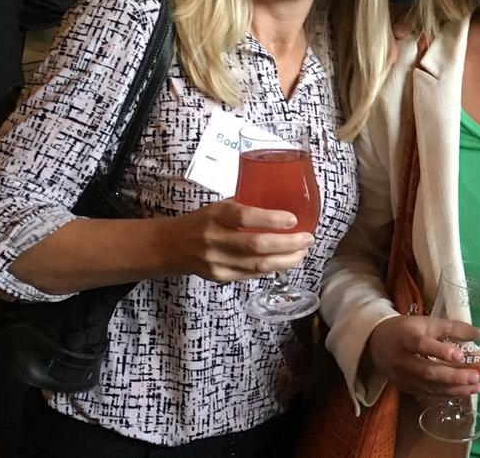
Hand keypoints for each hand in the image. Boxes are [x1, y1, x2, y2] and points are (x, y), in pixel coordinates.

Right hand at [168, 199, 313, 281]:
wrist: (171, 245)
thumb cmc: (203, 221)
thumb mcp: (219, 206)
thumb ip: (246, 207)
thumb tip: (284, 202)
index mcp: (216, 215)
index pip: (244, 217)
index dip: (272, 219)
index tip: (294, 219)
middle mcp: (214, 238)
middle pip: (256, 245)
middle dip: (288, 244)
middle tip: (308, 239)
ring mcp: (216, 261)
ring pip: (257, 265)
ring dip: (286, 260)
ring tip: (302, 252)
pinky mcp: (219, 277)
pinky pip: (251, 275)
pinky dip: (272, 268)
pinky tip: (285, 262)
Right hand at [367, 315, 479, 397]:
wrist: (376, 343)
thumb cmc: (406, 329)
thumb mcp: (427, 322)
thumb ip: (452, 327)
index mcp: (405, 338)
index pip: (422, 345)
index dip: (440, 351)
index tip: (460, 355)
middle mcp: (401, 360)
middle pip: (427, 371)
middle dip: (453, 376)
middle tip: (475, 377)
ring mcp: (401, 377)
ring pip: (428, 386)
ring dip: (454, 389)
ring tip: (475, 387)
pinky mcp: (403, 387)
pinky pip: (426, 393)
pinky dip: (445, 393)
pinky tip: (462, 391)